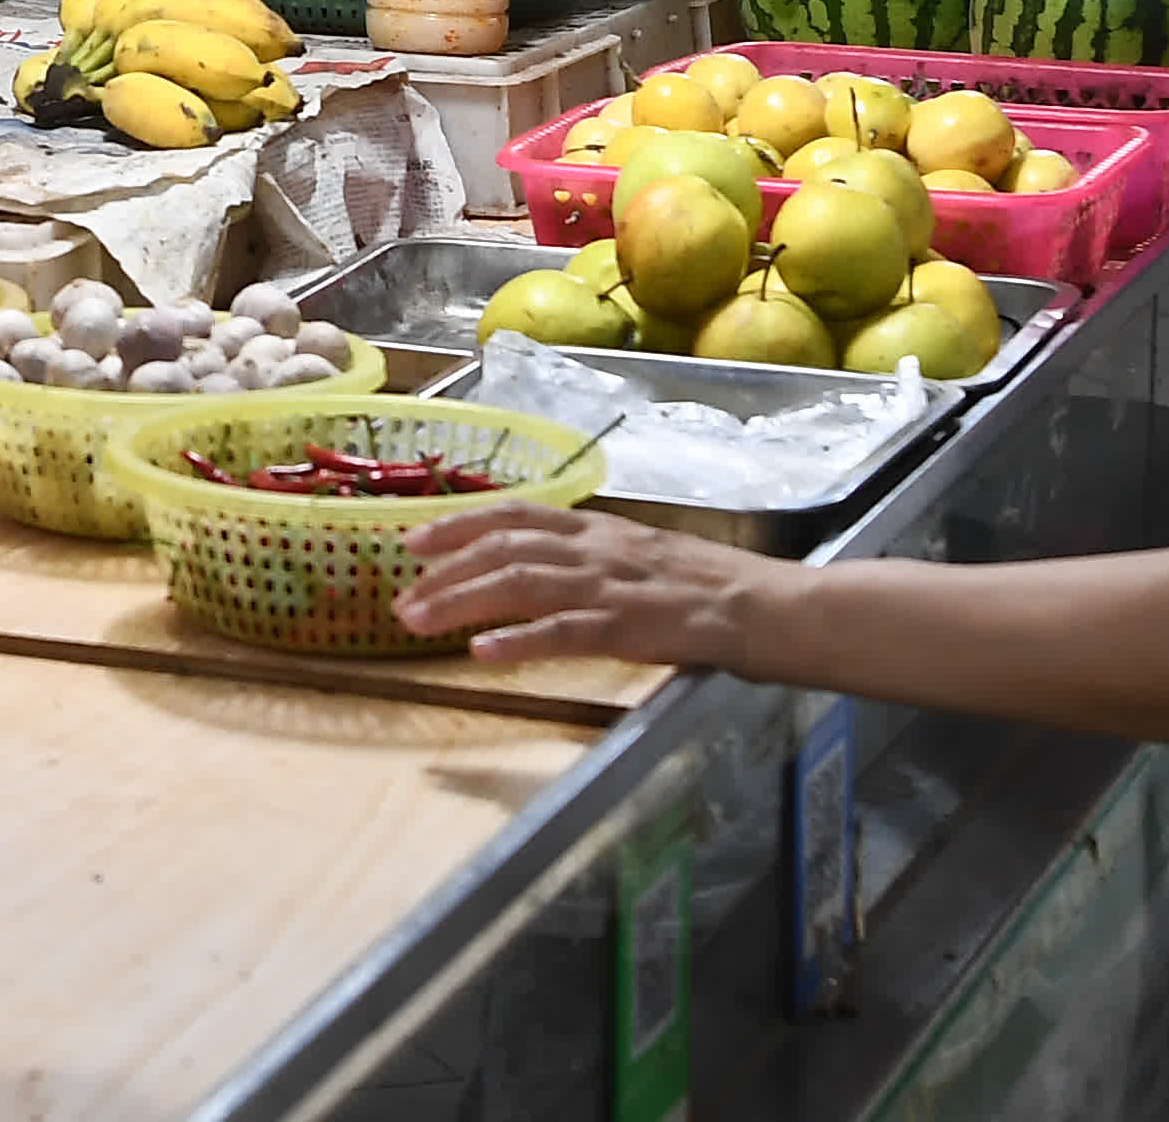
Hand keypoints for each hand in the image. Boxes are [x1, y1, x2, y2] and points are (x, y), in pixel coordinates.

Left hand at [395, 503, 777, 668]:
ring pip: (521, 582)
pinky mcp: (629, 626)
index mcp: (599, 531)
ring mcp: (610, 587)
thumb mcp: (641, 559)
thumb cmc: (709, 589)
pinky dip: (519, 641)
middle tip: (401, 593)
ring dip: (462, 599)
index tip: (413, 538)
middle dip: (445, 569)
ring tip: (417, 620)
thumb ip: (593, 560)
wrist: (767, 606)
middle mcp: (596, 550)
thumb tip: (543, 570)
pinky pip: (564, 632)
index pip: (515, 514)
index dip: (458, 524)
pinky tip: (481, 653)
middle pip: (504, 546)